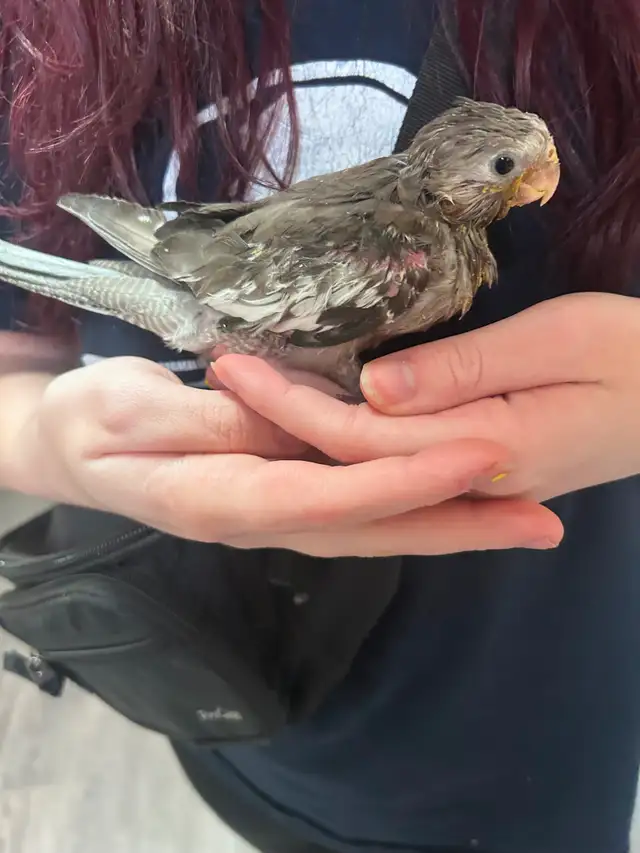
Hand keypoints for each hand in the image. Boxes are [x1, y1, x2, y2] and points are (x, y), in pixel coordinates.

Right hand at [8, 356, 557, 554]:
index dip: (407, 479)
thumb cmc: (93, 425)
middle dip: (459, 524)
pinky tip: (457, 500)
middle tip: (544, 521)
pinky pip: (359, 510)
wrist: (71, 450)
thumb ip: (213, 420)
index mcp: (226, 499)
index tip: (480, 454)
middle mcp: (263, 519)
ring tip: (526, 518)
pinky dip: (414, 508)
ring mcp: (276, 514)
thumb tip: (288, 422)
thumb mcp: (135, 410)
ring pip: (375, 527)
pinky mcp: (283, 498)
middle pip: (373, 529)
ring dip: (450, 523)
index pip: (333, 496)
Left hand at [216, 293, 639, 503]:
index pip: (359, 437)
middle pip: (352, 461)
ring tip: (249, 399)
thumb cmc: (637, 356)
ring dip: (307, 436)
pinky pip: (397, 464)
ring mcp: (473, 482)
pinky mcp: (481, 468)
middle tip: (221, 380)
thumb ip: (462, 371)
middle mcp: (467, 480)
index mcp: (483, 450)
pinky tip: (319, 421)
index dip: (290, 404)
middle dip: (282, 423)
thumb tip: (371, 390)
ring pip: (369, 468)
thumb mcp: (559, 342)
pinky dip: (350, 444)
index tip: (233, 364)